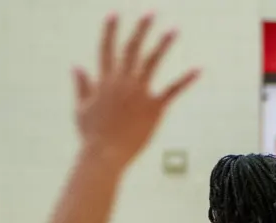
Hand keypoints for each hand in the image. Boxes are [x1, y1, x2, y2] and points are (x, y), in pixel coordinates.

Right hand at [75, 12, 199, 167]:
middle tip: (151, 11)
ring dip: (163, 44)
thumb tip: (76, 65)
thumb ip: (82, 85)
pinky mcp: (154, 107)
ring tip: (174, 29)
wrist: (104, 154)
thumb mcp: (82, 108)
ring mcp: (138, 93)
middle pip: (132, 48)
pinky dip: (186, 79)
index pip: (106, 49)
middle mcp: (121, 82)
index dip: (110, 30)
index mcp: (104, 81)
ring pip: (152, 62)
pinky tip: (199, 69)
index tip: (115, 13)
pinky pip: (172, 90)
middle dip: (141, 28)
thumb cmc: (92, 135)